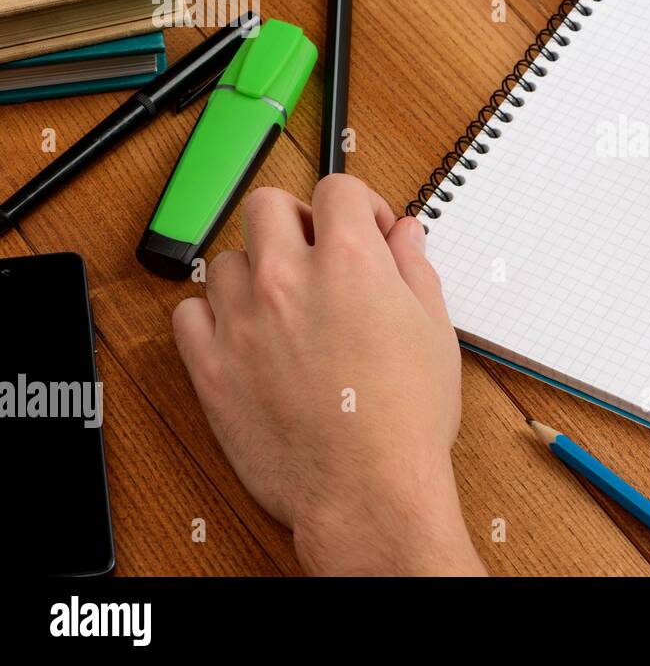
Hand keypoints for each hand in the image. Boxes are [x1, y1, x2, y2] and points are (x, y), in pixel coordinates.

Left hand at [172, 174, 484, 575]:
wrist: (367, 489)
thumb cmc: (407, 417)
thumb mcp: (433, 330)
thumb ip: (414, 268)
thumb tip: (405, 233)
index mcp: (350, 260)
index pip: (337, 188)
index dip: (358, 205)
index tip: (367, 231)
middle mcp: (287, 277)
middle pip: (267, 205)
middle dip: (297, 220)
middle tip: (318, 255)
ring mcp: (241, 319)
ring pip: (226, 260)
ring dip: (254, 271)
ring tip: (283, 306)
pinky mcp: (209, 365)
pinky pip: (188, 314)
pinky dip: (212, 317)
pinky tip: (245, 336)